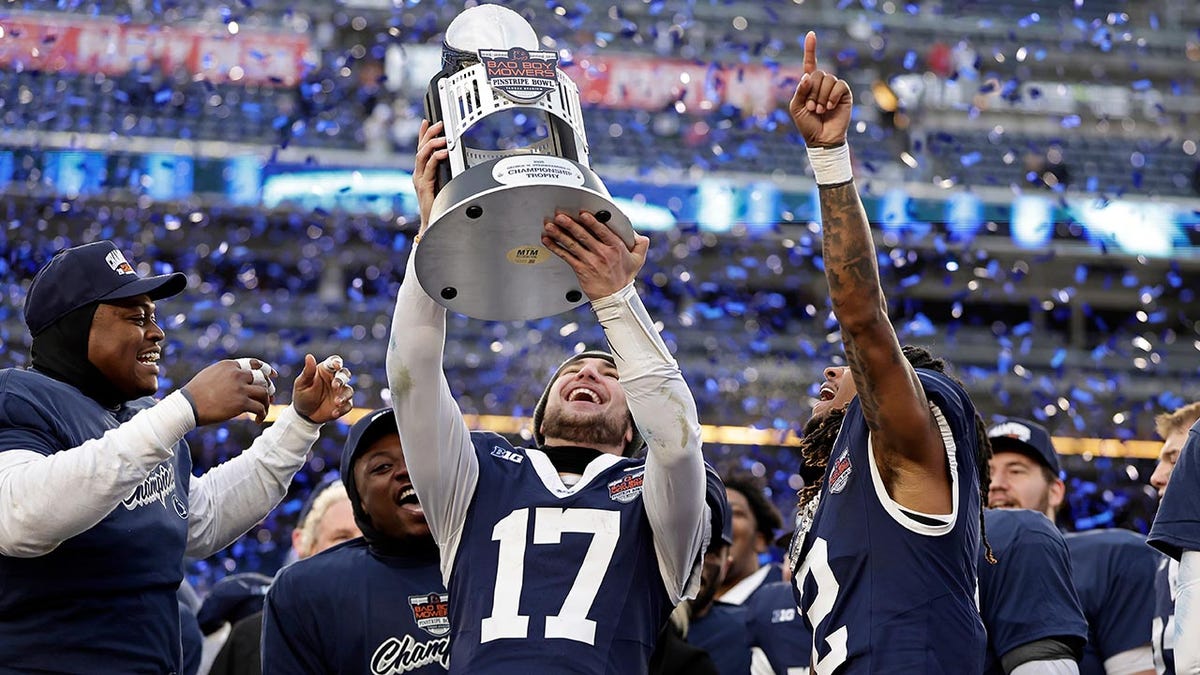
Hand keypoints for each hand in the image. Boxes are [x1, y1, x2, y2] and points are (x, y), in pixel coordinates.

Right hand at [184, 358, 276, 424]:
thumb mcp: (211, 375)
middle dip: (269, 388)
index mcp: (230, 365)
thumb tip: (239, 378)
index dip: (266, 369)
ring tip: (262, 411)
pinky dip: (262, 414)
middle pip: (262, 379)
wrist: (187, 406)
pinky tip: (257, 420)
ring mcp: (240, 388)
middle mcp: (237, 374)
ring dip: (266, 403)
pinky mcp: (241, 403)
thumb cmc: (196, 393)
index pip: (254, 364)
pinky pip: (259, 408)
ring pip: (264, 393)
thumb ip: (226, 374)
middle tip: (270, 397)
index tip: (273, 375)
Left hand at [291, 354, 354, 423]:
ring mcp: (341, 392)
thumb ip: (308, 371)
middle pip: (345, 374)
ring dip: (344, 396)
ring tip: (336, 402)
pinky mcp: (343, 405)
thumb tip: (309, 356)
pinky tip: (334, 413)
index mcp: (326, 370)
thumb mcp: (301, 383)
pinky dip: (343, 409)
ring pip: (349, 390)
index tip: (337, 366)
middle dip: (342, 379)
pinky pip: (348, 405)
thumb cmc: (302, 395)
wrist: (303, 414)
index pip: (335, 362)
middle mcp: (335, 379)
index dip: (337, 362)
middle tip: (335, 386)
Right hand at [413, 119, 448, 237]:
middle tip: (438, 124)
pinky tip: (444, 153)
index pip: (421, 149)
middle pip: (420, 148)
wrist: (432, 224)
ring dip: (433, 143)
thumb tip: (454, 160)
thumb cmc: (439, 206)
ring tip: (443, 137)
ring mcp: (420, 179)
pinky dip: (436, 158)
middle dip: (429, 133)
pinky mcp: (424, 186)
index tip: (427, 121)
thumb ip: (444, 173)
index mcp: (422, 172)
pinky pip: (429, 168)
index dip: (423, 134)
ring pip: (422, 155)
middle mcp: (418, 174)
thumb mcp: (442, 185)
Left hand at [542, 211, 649, 299]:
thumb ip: (640, 243)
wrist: (615, 297)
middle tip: (560, 216)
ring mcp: (590, 262)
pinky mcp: (581, 270)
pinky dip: (556, 248)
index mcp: (615, 247)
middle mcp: (602, 253)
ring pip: (572, 245)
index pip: (602, 231)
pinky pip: (566, 257)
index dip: (592, 222)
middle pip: (584, 236)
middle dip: (570, 224)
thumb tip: (634, 232)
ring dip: (559, 234)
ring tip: (550, 226)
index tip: (583, 214)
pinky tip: (548, 241)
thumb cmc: (624, 277)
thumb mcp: (638, 259)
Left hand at [788, 32, 852, 146]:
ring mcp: (834, 87)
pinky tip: (829, 107)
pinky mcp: (844, 93)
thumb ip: (800, 90)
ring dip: (820, 97)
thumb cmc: (807, 124)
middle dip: (811, 92)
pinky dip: (831, 96)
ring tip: (820, 111)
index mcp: (809, 84)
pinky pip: (838, 85)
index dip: (810, 48)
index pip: (810, 63)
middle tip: (811, 108)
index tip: (811, 34)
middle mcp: (822, 83)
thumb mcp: (796, 107)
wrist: (821, 139)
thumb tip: (807, 75)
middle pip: (817, 73)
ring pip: (827, 79)